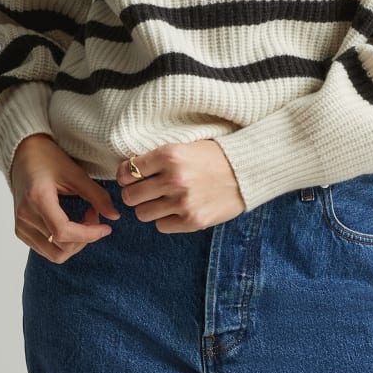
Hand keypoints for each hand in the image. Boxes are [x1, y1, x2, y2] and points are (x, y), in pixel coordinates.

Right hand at [10, 133, 120, 262]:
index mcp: (37, 199)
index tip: (107, 227)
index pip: (63, 232)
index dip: (89, 234)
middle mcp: (25, 217)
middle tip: (94, 213)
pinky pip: (46, 248)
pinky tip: (72, 222)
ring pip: (54, 253)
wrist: (23, 153)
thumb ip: (96, 195)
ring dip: (75, 242)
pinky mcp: (20, 230)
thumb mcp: (75, 173)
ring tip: (84, 218)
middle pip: (60, 248)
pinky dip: (64, 242)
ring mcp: (20, 226)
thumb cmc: (48, 158)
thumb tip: (115, 216)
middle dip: (84, 238)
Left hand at [114, 139, 245, 233]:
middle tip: (145, 191)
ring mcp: (183, 202)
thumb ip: (158, 158)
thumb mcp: (185, 147)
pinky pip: (161, 226)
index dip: (125, 176)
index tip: (131, 177)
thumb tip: (129, 168)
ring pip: (142, 214)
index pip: (128, 171)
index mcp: (169, 155)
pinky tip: (178, 210)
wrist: (247, 171)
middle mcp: (173, 179)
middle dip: (134, 194)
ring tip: (162, 201)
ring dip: (149, 208)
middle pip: (130, 196)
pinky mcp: (193, 221)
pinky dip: (166, 219)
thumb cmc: (214, 156)